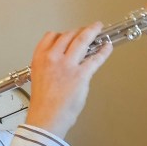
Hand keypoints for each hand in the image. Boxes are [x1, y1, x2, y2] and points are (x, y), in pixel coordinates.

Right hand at [24, 21, 112, 138]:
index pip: (50, 37)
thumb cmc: (42, 103)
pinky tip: (107, 46)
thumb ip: (50, 67)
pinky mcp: (81, 74)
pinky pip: (95, 58)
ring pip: (82, 40)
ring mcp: (67, 65)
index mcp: (39, 59)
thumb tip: (65, 63)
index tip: (68, 33)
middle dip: (78, 31)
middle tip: (86, 30)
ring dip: (92, 31)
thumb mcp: (39, 78)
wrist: (46, 117)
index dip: (62, 34)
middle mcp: (52, 58)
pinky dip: (103, 50)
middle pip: (68, 36)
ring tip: (97, 28)